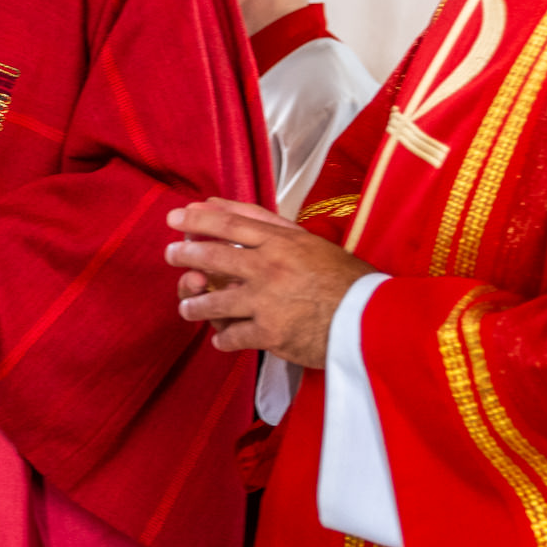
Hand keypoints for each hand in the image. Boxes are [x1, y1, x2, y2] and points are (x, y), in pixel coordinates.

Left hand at [165, 197, 374, 368]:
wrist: (375, 320)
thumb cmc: (346, 280)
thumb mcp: (312, 243)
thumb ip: (272, 226)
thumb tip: (227, 207)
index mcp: (282, 243)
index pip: (229, 224)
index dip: (197, 219)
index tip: (175, 216)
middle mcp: (270, 268)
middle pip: (212, 256)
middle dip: (184, 255)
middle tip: (171, 255)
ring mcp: (267, 302)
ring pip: (213, 301)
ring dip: (194, 305)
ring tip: (188, 307)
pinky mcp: (270, 334)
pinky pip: (232, 337)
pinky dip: (222, 339)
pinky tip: (220, 339)